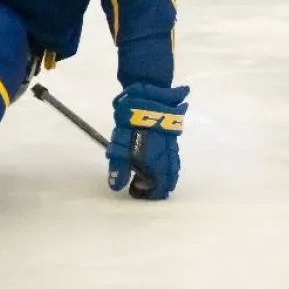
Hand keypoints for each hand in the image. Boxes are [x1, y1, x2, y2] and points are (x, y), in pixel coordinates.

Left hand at [108, 82, 188, 199]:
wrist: (149, 95)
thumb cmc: (132, 123)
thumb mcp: (120, 147)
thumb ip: (119, 168)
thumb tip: (116, 187)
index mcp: (158, 163)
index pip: (159, 186)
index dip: (151, 194)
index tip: (138, 192)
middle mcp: (168, 156)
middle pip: (169, 177)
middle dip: (161, 185)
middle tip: (148, 187)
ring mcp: (172, 143)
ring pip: (173, 165)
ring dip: (166, 173)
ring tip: (155, 176)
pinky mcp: (172, 132)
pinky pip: (172, 153)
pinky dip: (167, 161)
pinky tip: (160, 158)